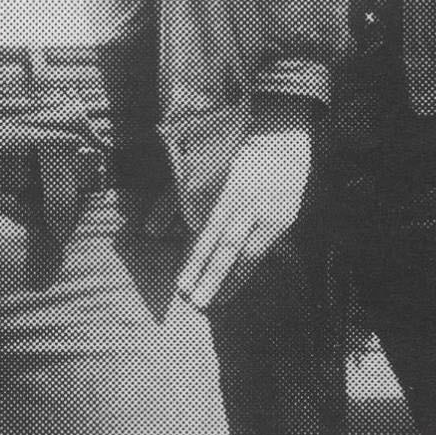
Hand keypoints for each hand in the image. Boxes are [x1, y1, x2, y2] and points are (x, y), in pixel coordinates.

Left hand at [175, 97, 315, 310]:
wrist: (281, 132)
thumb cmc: (232, 148)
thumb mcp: (200, 168)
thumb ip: (175, 197)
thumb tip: (150, 230)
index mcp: (226, 187)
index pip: (207, 231)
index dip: (194, 259)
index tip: (181, 284)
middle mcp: (249, 200)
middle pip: (227, 246)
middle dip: (210, 276)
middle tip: (195, 302)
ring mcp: (270, 210)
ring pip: (248, 252)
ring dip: (230, 279)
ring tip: (214, 301)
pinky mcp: (285, 217)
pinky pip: (263, 249)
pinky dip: (247, 268)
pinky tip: (234, 284)